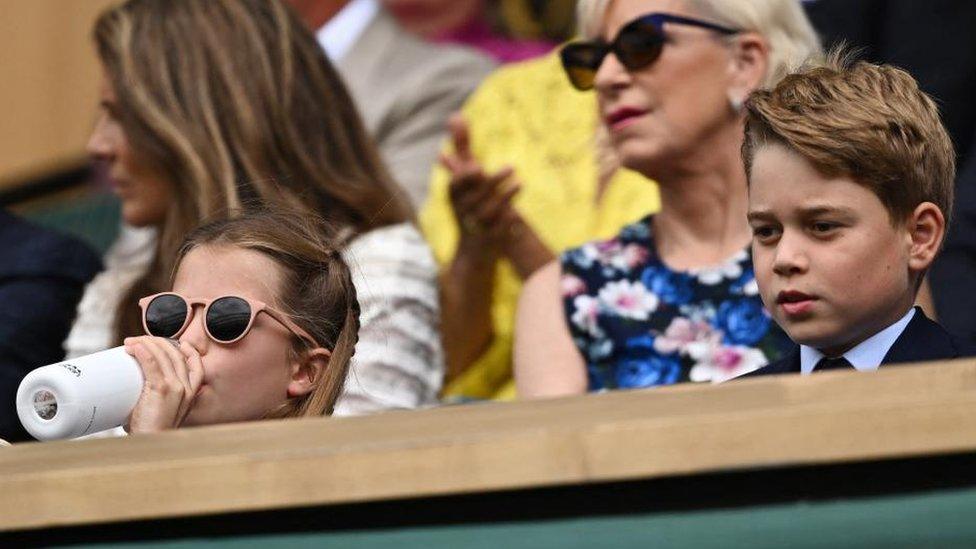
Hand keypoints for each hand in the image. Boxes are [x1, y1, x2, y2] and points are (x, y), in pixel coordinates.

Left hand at [124, 336, 203, 433]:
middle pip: (176, 355)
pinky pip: (153, 363)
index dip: (188, 351)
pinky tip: (134, 347)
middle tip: (139, 340)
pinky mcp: (163, 389)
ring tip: (130, 342)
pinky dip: (143, 351)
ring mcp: (177, 387)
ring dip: (146, 343)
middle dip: (157, 342)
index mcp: (191, 394)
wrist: (151, 446)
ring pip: (164, 355)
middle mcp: (188, 388)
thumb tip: (133, 388)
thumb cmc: (150, 432)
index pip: (196, 365)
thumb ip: (156, 399)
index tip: (178, 342)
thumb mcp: (161, 412)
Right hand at [440, 114, 521, 245]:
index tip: (477, 168)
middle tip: (511, 167)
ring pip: (489, 212)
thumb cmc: (469, 201)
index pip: (455, 186)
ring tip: (519, 183)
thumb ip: (461, 146)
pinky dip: (508, 223)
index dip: (465, 178)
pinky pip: (499, 231)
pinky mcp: (490, 241)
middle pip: (477, 196)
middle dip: (493, 182)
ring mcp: (476, 227)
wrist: (473, 249)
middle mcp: (463, 211)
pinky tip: (518, 214)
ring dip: (505, 198)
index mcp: (455, 196)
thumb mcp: (464, 176)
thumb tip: (456, 116)